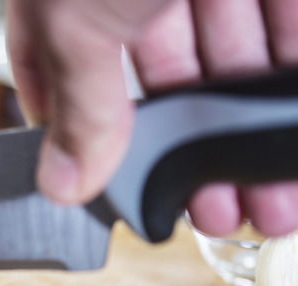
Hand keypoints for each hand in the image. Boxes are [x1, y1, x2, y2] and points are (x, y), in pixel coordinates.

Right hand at [7, 0, 297, 236]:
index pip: (65, 82)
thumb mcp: (77, 20)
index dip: (87, 141)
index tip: (115, 191)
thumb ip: (78, 104)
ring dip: (248, 139)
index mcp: (70, 7)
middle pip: (163, 89)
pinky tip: (291, 140)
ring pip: (232, 71)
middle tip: (208, 213)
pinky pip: (289, 37)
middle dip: (187, 158)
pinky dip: (290, 93)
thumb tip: (63, 184)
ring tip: (268, 202)